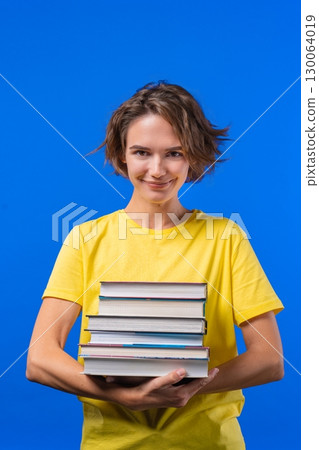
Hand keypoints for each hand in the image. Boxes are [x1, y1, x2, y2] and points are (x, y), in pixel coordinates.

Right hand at [104, 368, 218, 410]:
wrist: (138, 400)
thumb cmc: (147, 390)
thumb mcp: (157, 383)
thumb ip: (170, 377)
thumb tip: (182, 371)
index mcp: (180, 395)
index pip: (198, 384)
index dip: (207, 377)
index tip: (215, 369)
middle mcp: (182, 399)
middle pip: (197, 386)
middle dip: (205, 377)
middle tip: (213, 368)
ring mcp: (179, 400)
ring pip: (193, 387)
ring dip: (199, 379)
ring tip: (205, 370)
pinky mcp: (176, 398)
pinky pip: (188, 389)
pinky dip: (192, 382)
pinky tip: (192, 376)